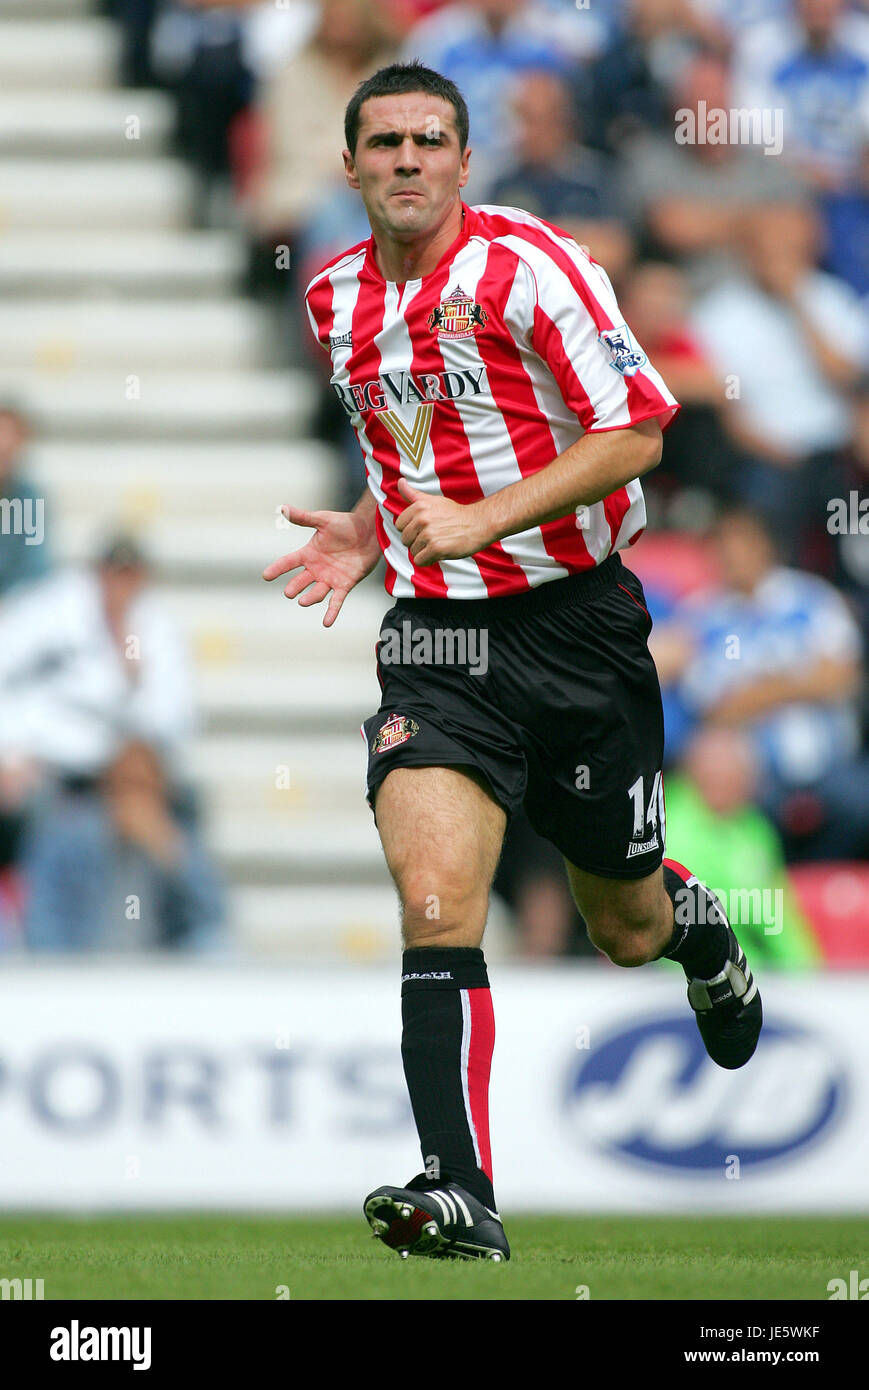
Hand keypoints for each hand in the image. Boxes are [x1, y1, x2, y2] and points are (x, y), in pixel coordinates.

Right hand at [262, 504, 379, 626]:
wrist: (368, 531)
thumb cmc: (345, 524)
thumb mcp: (322, 520)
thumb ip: (303, 517)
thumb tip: (282, 508)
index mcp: (309, 554)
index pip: (289, 562)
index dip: (278, 569)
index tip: (266, 576)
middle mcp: (317, 569)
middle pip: (301, 581)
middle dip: (295, 587)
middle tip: (289, 592)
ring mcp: (330, 578)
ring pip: (317, 592)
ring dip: (310, 598)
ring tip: (303, 601)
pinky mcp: (345, 585)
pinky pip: (336, 601)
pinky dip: (331, 612)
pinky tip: (326, 623)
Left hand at [395, 479, 490, 565]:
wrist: (479, 523)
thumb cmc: (456, 514)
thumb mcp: (433, 500)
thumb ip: (413, 494)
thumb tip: (400, 482)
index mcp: (419, 507)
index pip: (399, 525)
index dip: (411, 529)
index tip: (424, 528)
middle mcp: (422, 519)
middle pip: (405, 539)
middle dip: (416, 542)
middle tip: (433, 537)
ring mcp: (429, 534)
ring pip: (413, 551)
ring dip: (424, 552)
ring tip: (438, 543)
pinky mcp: (436, 548)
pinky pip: (420, 561)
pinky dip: (428, 560)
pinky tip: (439, 553)